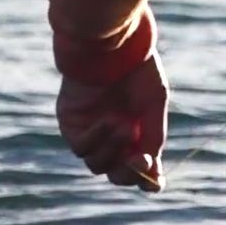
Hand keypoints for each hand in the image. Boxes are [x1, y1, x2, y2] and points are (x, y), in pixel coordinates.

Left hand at [56, 56, 167, 191]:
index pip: (140, 167)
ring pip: (97, 165)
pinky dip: (97, 139)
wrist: (110, 42)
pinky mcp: (71, 123)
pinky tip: (109, 119)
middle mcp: (112, 135)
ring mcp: (91, 131)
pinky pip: (81, 147)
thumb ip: (152, 136)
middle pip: (117, 174)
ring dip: (113, 152)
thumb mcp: (153, 103)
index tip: (154, 182)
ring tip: (124, 125)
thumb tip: (149, 168)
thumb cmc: (135, 68)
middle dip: (128, 173)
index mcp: (137, 130)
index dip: (147, 180)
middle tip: (139, 159)